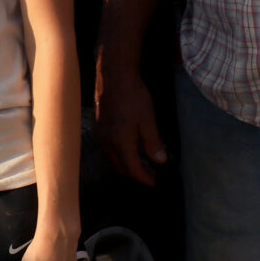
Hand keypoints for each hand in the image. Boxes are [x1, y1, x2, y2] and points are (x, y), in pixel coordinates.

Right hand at [95, 62, 167, 185]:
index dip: (144, 178)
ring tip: (142, 165)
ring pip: (112, 159)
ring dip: (126, 165)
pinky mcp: (99, 127)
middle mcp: (107, 142)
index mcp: (120, 142)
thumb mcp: (148, 120)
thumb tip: (160, 161)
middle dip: (135, 174)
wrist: (114, 77)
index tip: (154, 183)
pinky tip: (129, 150)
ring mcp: (101, 135)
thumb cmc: (133, 97)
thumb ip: (153, 142)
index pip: (132, 169)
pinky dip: (119, 155)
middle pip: (120, 167)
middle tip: (150, 176)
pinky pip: (108, 149)